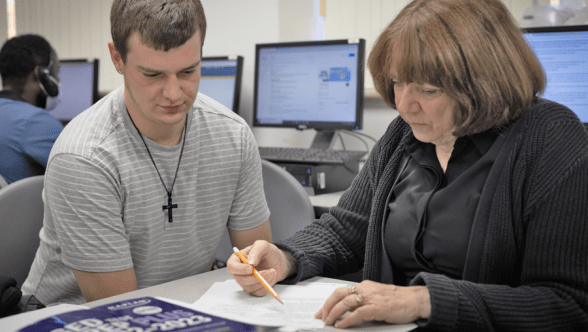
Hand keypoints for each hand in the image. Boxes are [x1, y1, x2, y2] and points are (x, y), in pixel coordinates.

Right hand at [227, 240, 295, 296]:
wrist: (278, 262)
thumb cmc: (268, 252)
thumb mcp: (263, 245)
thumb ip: (256, 251)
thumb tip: (250, 262)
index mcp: (237, 260)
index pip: (232, 267)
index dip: (239, 269)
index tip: (251, 268)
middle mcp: (239, 272)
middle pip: (240, 280)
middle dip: (256, 278)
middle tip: (269, 271)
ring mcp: (246, 282)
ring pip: (250, 288)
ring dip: (263, 281)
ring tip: (272, 271)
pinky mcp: (254, 289)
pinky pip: (258, 292)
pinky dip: (266, 286)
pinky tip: (270, 277)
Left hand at [314, 280, 430, 327]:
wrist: (415, 300)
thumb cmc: (398, 301)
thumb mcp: (376, 298)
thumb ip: (362, 304)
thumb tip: (345, 314)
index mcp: (364, 286)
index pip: (340, 292)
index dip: (328, 302)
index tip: (321, 311)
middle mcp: (366, 289)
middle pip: (339, 295)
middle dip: (327, 307)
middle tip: (321, 318)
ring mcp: (371, 298)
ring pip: (345, 303)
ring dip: (334, 313)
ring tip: (329, 322)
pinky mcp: (378, 307)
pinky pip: (357, 313)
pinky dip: (347, 319)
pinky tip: (341, 325)